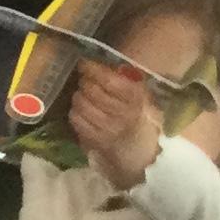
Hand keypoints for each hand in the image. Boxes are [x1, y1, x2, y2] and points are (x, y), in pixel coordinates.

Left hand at [67, 60, 162, 188]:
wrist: (144, 155)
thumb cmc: (144, 122)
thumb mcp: (144, 99)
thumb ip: (128, 82)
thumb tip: (106, 67)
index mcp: (136, 98)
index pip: (108, 79)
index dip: (92, 69)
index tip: (84, 64)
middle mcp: (121, 112)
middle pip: (91, 90)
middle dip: (84, 83)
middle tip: (85, 82)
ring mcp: (107, 127)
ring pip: (80, 103)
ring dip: (78, 97)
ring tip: (83, 97)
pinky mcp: (95, 140)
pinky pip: (76, 119)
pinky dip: (75, 113)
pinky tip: (82, 112)